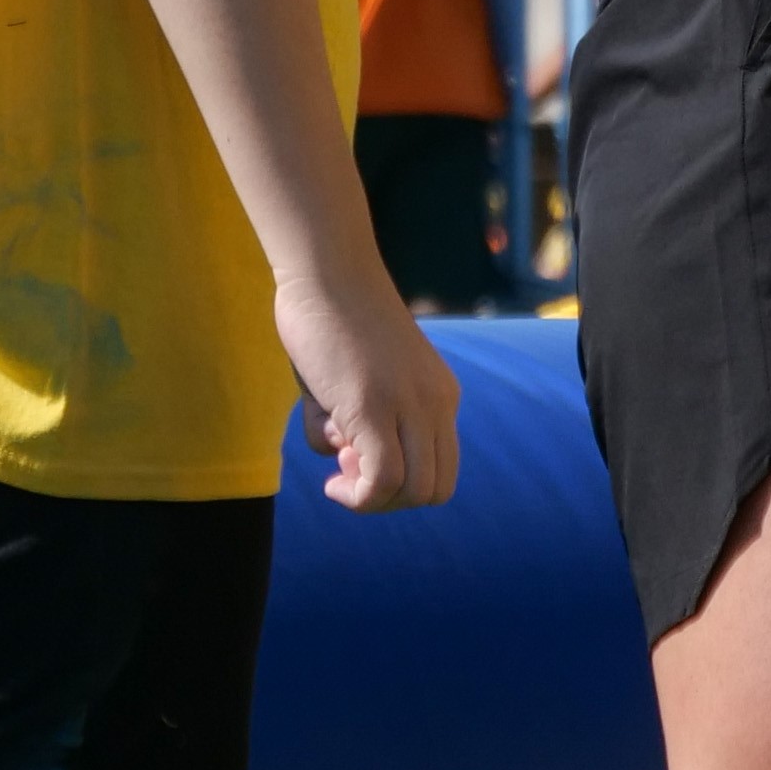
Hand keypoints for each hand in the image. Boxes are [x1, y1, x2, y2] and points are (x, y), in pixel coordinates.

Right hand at [279, 268, 461, 512]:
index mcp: (441, 394)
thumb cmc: (334, 320)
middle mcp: (436, 402)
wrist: (328, 271)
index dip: (402, 484)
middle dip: (388, 498)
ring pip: (413, 492)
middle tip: (350, 466)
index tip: (363, 459)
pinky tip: (333, 478)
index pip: (442, 469)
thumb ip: (362, 419)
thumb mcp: (363, 379)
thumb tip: (345, 457)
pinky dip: (357, 496)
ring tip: (340, 463)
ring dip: (370, 498)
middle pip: (435, 489)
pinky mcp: (373, 407)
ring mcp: (408, 405)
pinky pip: (381, 481)